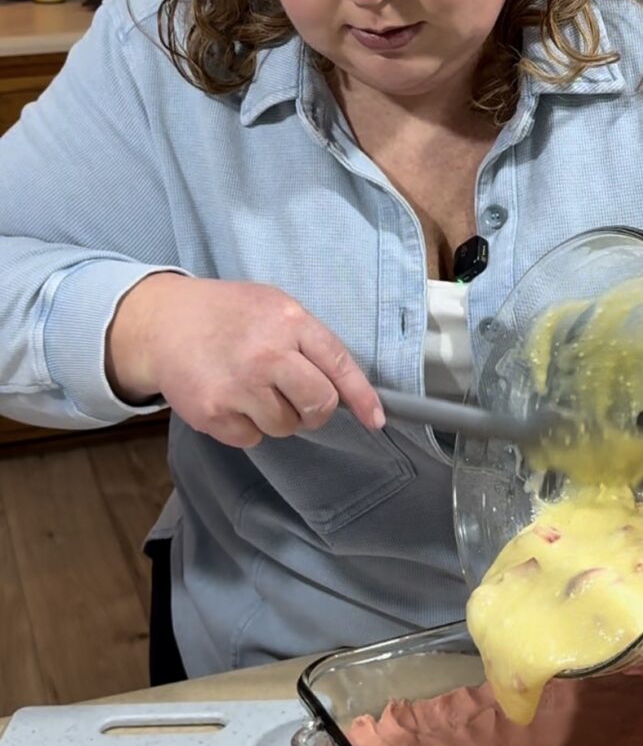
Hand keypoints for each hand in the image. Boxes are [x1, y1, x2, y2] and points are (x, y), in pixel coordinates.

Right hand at [105, 272, 384, 447]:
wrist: (163, 323)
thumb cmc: (227, 314)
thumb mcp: (274, 307)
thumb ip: (308, 340)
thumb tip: (344, 386)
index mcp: (289, 321)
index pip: (339, 365)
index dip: (362, 397)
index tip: (375, 420)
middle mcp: (267, 354)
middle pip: (319, 405)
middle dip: (315, 410)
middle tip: (300, 401)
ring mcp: (239, 386)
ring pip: (285, 427)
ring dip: (276, 416)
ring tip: (251, 388)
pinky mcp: (214, 413)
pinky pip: (252, 439)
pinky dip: (245, 426)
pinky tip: (230, 398)